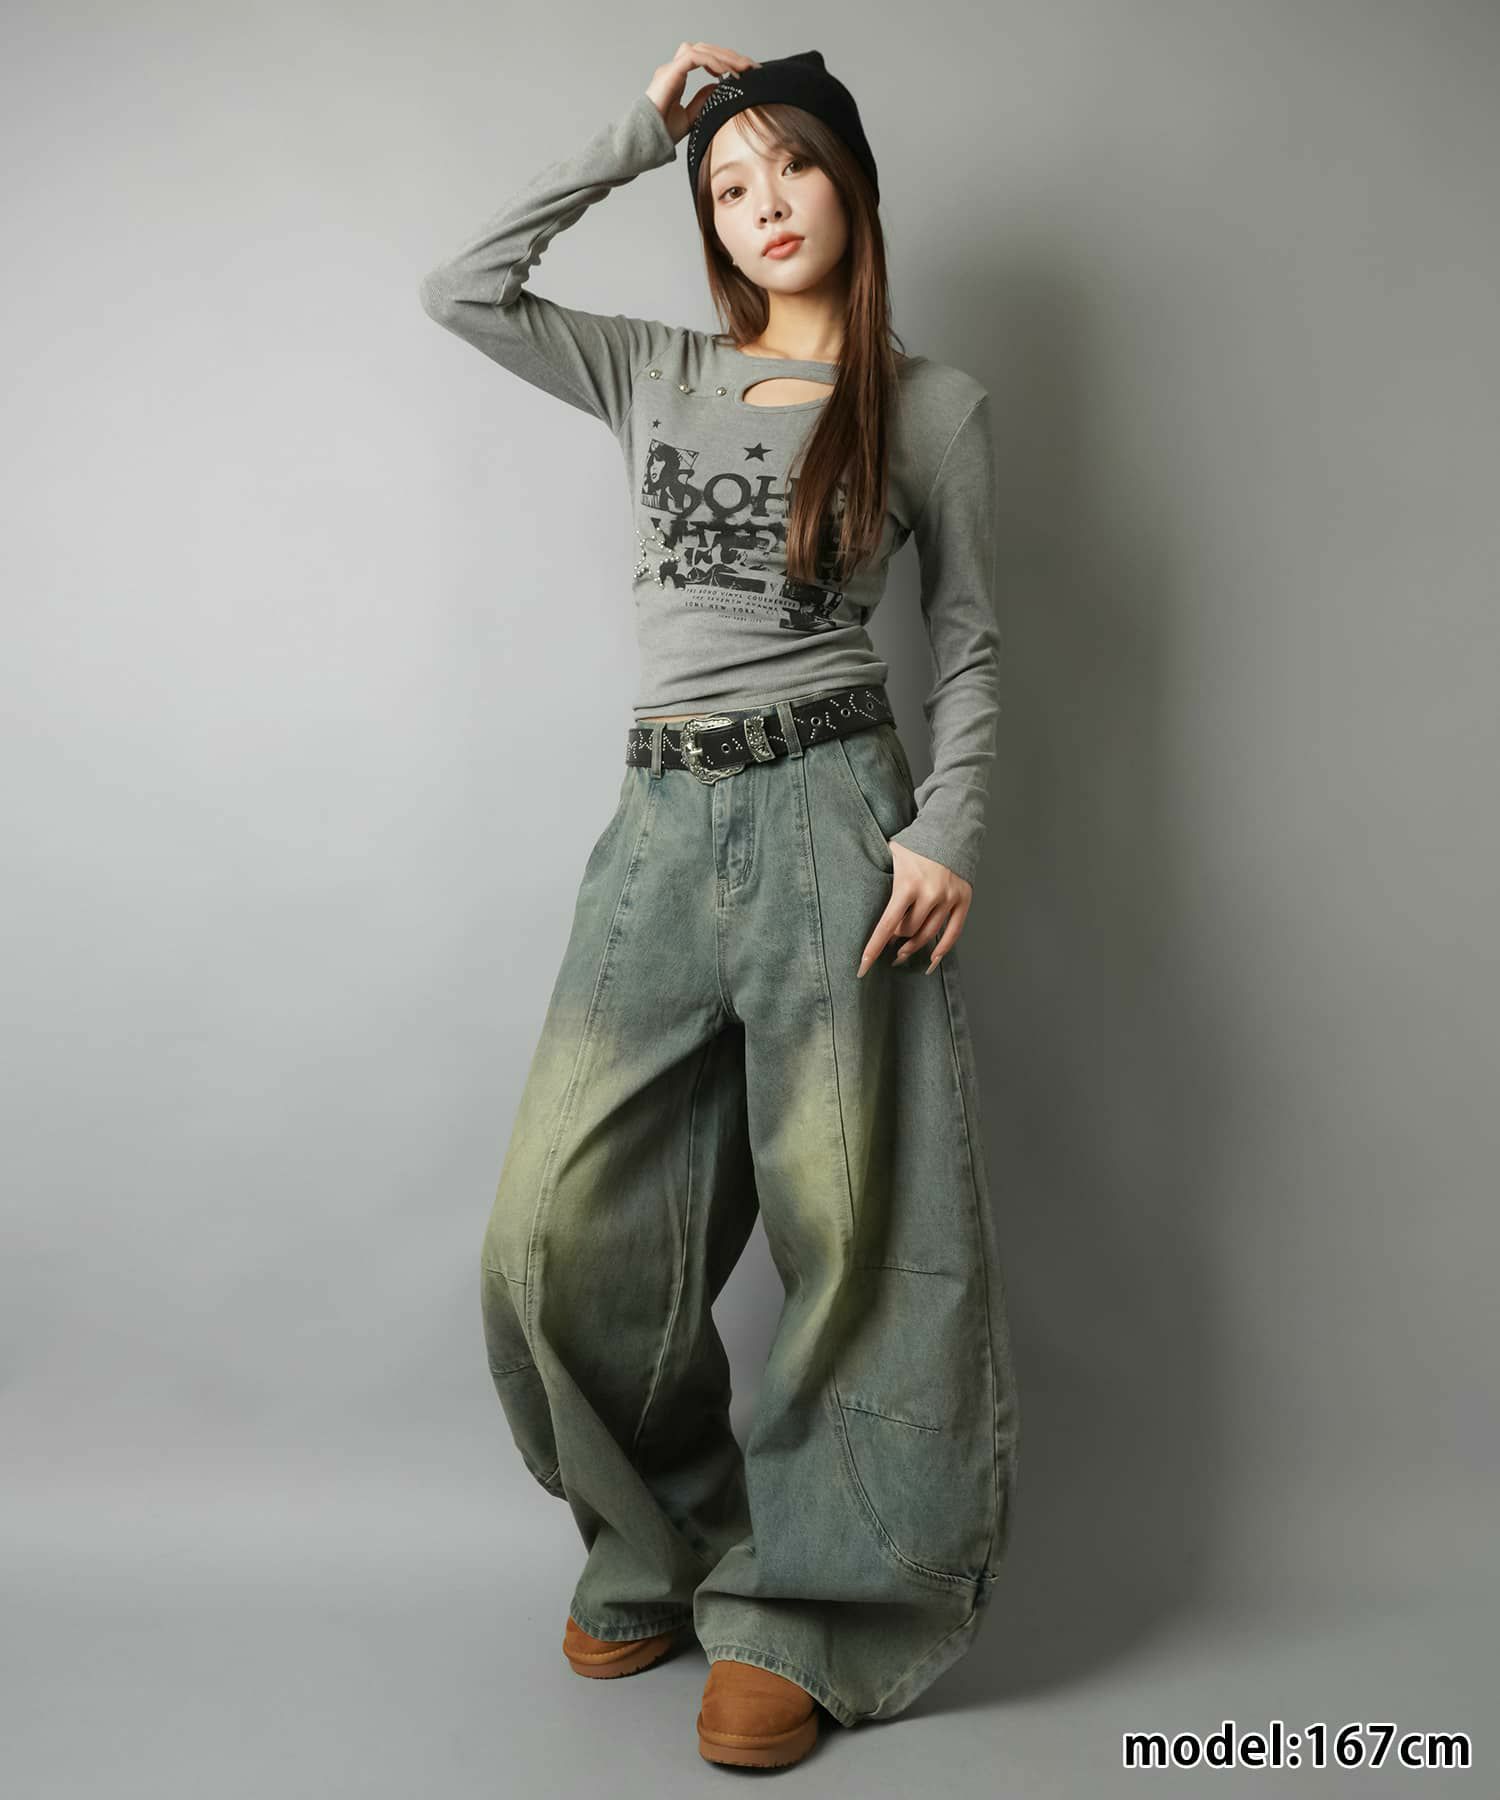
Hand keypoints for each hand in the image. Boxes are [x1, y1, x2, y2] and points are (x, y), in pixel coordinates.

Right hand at [646, 42, 758, 143]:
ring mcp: (671, 69)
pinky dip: (712, 61)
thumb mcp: (691, 117)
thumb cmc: (663, 132)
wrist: (646, 140)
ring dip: (724, 56)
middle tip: (750, 66)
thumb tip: (719, 87)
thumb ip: (703, 100)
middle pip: (705, 49)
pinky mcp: (670, 72)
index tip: (743, 72)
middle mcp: (674, 69)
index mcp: (677, 76)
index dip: (724, 61)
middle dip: (729, 56)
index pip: (703, 58)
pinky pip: (694, 57)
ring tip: (742, 68)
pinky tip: (726, 71)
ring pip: (701, 49)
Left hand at [857, 843, 972, 976]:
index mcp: (907, 884)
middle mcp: (930, 894)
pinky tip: (931, 960)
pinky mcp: (964, 899)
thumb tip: (866, 906)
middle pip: (908, 931)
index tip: (863, 968)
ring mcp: (948, 898)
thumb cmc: (915, 844)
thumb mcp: (892, 856)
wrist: (950, 828)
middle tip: (889, 944)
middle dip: (895, 939)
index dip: (874, 948)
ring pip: (928, 935)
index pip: (887, 925)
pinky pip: (953, 933)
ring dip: (913, 947)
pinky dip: (942, 949)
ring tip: (902, 953)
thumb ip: (881, 880)